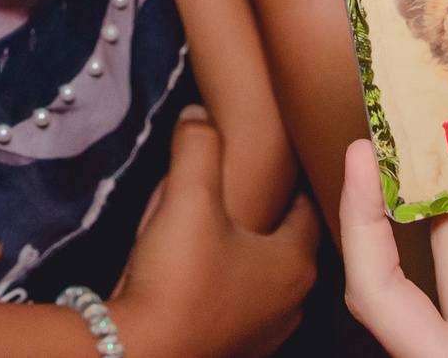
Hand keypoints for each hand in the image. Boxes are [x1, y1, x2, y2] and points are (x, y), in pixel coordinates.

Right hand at [110, 106, 318, 357]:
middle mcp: (289, 302)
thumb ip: (198, 144)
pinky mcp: (233, 348)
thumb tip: (199, 114)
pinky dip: (224, 281)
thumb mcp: (188, 195)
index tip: (280, 156)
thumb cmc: (176, 280)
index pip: (309, 208)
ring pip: (260, 275)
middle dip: (268, 214)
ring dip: (244, 251)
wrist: (139, 352)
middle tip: (246, 184)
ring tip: (217, 223)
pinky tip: (195, 267)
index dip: (293, 178)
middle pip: (286, 242)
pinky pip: (236, 301)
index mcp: (294, 263)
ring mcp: (262, 332)